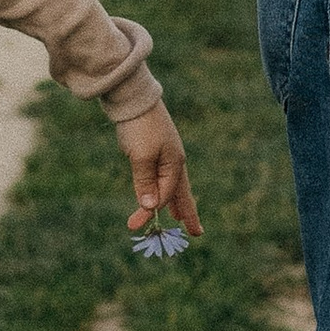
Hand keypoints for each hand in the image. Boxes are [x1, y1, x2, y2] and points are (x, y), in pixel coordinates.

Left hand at [119, 101, 202, 238]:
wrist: (133, 97)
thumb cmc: (139, 126)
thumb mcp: (140, 156)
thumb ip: (145, 182)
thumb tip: (150, 207)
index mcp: (174, 163)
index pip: (165, 195)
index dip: (150, 210)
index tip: (133, 223)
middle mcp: (175, 161)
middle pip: (182, 192)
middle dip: (187, 213)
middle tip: (196, 233)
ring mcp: (167, 154)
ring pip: (174, 185)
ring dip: (176, 202)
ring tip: (180, 218)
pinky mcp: (156, 149)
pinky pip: (165, 176)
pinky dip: (166, 189)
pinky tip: (163, 192)